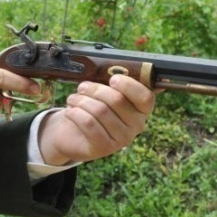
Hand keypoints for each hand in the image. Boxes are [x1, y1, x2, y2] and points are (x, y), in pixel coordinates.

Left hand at [36, 75, 154, 164]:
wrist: (74, 134)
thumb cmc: (94, 107)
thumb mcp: (104, 94)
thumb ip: (113, 83)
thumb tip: (114, 68)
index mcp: (141, 109)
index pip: (145, 97)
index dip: (129, 86)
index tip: (113, 79)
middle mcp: (136, 126)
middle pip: (117, 100)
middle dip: (95, 89)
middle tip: (82, 87)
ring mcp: (121, 139)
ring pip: (100, 110)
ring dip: (81, 101)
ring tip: (72, 99)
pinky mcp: (104, 148)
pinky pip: (88, 124)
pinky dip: (76, 113)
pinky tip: (70, 111)